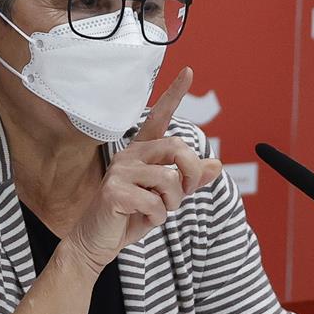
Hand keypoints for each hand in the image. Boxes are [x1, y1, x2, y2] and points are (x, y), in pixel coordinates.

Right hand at [62, 67, 223, 273]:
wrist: (96, 242)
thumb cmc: (129, 217)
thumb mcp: (165, 198)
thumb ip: (189, 181)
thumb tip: (216, 165)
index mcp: (141, 152)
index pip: (159, 118)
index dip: (174, 94)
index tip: (189, 71)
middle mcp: (130, 155)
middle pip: (178, 148)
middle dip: (190, 175)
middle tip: (182, 195)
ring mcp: (120, 171)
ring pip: (170, 179)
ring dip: (173, 203)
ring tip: (157, 211)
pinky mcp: (114, 190)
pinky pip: (155, 202)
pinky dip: (157, 217)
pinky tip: (142, 219)